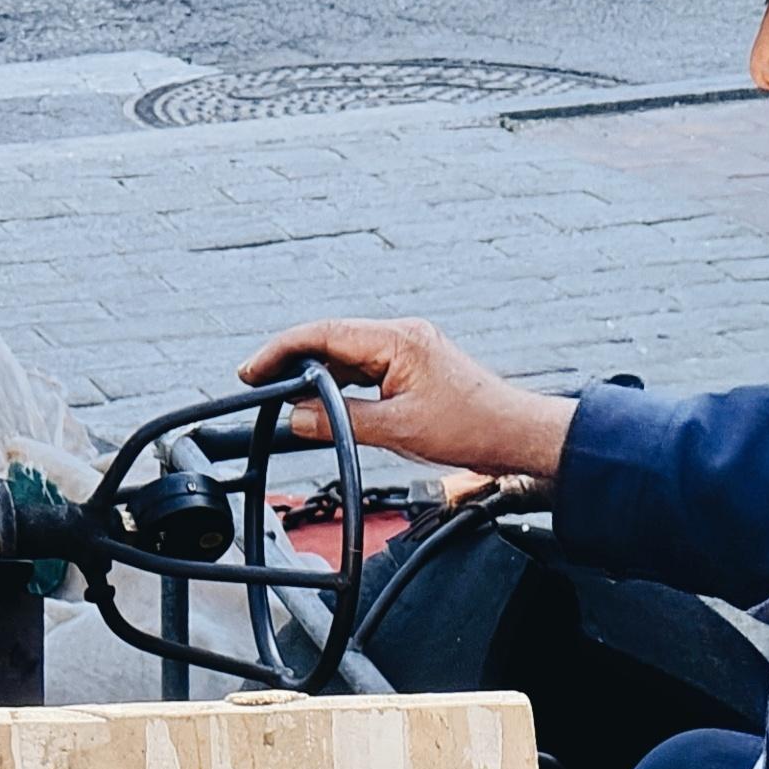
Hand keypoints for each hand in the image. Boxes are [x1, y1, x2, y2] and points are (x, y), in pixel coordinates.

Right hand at [237, 318, 574, 480]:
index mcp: (397, 340)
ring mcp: (409, 349)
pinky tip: (327, 403)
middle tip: (260, 383)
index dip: (282, 349)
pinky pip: (366, 368)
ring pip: (347, 355)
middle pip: (331, 339)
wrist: (515, 435)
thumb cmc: (472, 427)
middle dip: (292, 361)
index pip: (324, 334)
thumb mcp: (396, 430)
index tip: (253, 368)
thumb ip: (340, 421)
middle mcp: (402, 336)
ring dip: (316, 375)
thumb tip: (297, 417)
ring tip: (287, 399)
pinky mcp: (414, 367)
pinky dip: (341, 384)